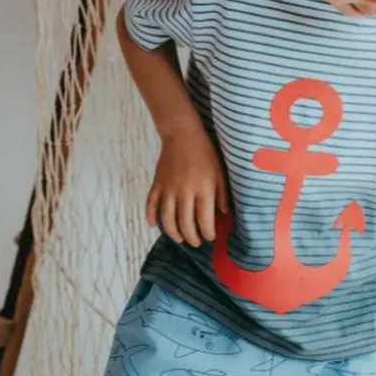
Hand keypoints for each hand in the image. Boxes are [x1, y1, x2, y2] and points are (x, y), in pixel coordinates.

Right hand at [146, 125, 228, 246]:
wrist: (182, 133)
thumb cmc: (205, 152)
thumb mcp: (220, 172)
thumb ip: (223, 194)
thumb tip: (224, 213)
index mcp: (203, 189)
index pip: (204, 220)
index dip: (207, 233)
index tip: (211, 237)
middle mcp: (184, 191)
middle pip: (185, 223)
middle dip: (192, 237)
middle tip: (196, 242)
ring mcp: (168, 188)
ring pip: (167, 218)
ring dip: (173, 233)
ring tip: (180, 238)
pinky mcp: (157, 183)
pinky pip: (151, 203)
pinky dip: (150, 216)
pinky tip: (154, 224)